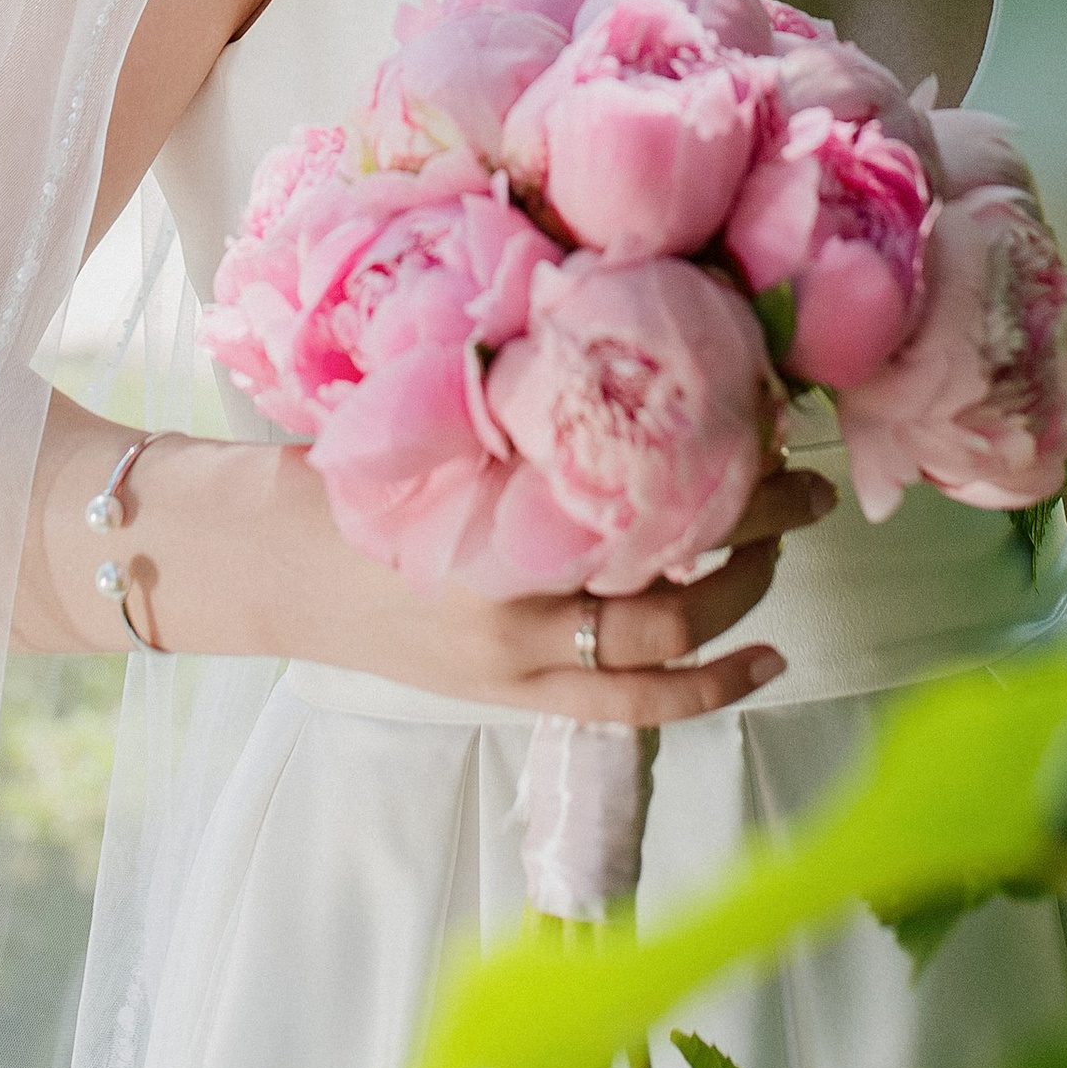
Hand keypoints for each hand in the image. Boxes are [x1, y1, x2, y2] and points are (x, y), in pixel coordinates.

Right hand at [270, 448, 837, 725]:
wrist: (265, 567)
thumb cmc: (339, 477)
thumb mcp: (426, 429)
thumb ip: (513, 419)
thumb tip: (621, 360)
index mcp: (488, 523)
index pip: (632, 506)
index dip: (711, 475)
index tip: (758, 420)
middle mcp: (509, 607)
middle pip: (664, 580)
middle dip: (750, 531)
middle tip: (800, 480)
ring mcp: (513, 664)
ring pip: (659, 648)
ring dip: (740, 599)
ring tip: (787, 548)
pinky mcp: (510, 697)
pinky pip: (627, 706)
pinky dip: (704, 687)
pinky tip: (762, 660)